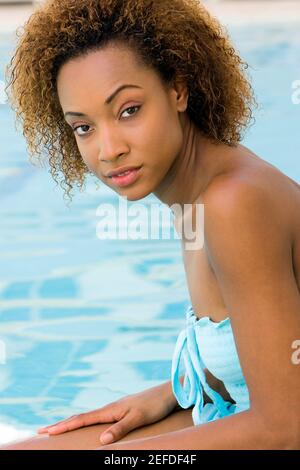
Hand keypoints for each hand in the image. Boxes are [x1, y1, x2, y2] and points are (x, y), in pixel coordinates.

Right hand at [37, 381, 177, 444]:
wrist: (168, 393)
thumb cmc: (155, 405)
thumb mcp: (138, 418)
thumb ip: (121, 428)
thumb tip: (101, 440)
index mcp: (111, 409)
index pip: (82, 418)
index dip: (64, 425)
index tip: (46, 431)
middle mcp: (110, 408)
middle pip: (81, 416)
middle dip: (62, 424)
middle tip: (43, 430)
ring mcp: (116, 408)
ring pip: (89, 416)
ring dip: (73, 422)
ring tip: (60, 428)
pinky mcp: (123, 410)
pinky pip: (99, 417)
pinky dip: (87, 421)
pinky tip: (90, 425)